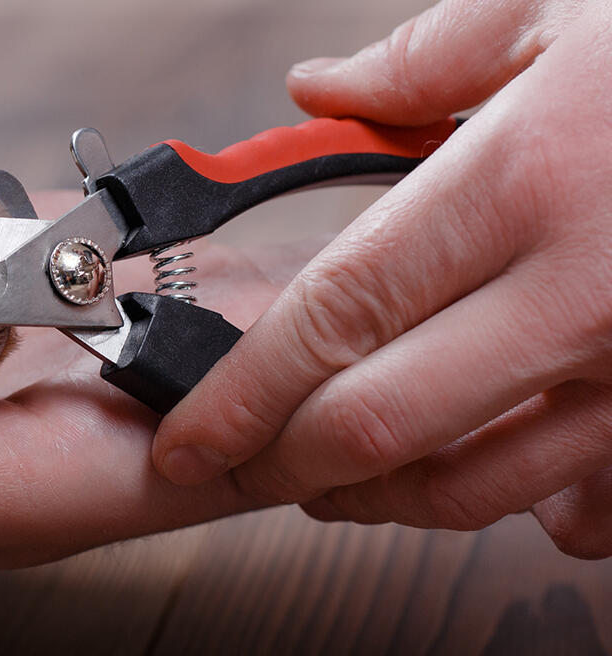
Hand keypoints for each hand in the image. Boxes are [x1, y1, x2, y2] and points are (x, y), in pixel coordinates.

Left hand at [151, 0, 611, 557]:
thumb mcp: (566, 3)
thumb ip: (425, 56)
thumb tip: (317, 90)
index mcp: (524, 178)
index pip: (334, 315)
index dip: (242, 395)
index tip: (186, 438)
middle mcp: (586, 290)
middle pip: (385, 423)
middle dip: (288, 465)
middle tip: (242, 469)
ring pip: (483, 484)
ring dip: (386, 495)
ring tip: (333, 477)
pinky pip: (601, 499)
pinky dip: (532, 505)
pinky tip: (493, 480)